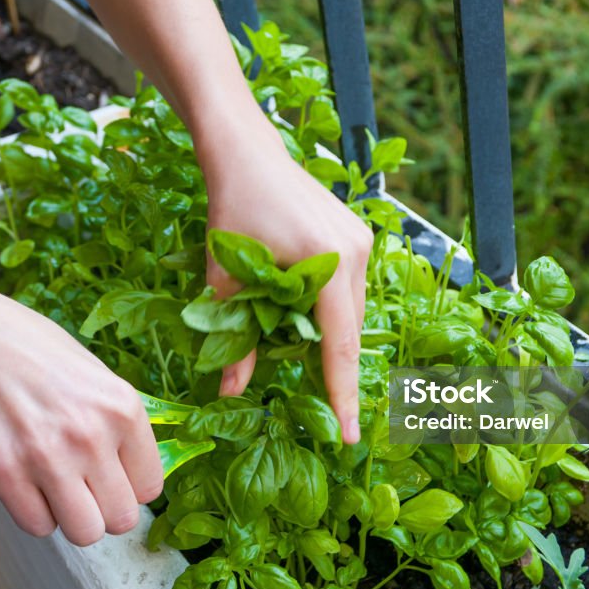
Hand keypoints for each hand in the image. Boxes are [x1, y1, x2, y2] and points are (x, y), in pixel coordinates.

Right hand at [0, 277, 162, 545]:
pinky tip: (27, 481)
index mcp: (123, 409)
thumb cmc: (38, 355)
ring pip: (84, 533)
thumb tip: (137, 479)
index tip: (111, 474)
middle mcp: (91, 436)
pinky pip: (38, 527)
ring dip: (72, 517)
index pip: (150, 488)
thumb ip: (121, 427)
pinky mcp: (5, 473)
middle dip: (104, 508)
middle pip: (122, 519)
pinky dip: (34, 512)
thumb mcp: (100, 378)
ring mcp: (48, 457)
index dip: (129, 486)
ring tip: (56, 486)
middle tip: (83, 485)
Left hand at [198, 125, 372, 443]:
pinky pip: (349, 289)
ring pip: (350, 311)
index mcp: (327, 263)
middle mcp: (355, 253)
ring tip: (306, 362)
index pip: (339, 345)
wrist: (246, 152)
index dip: (342, 394)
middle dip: (335, 370)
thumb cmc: (231, 208)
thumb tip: (230, 392)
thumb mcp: (226, 276)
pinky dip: (330, 312)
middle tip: (325, 413)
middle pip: (349, 330)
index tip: (349, 436)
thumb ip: (234, 337)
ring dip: (330, 337)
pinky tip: (306, 321)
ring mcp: (361, 241)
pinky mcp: (357, 234)